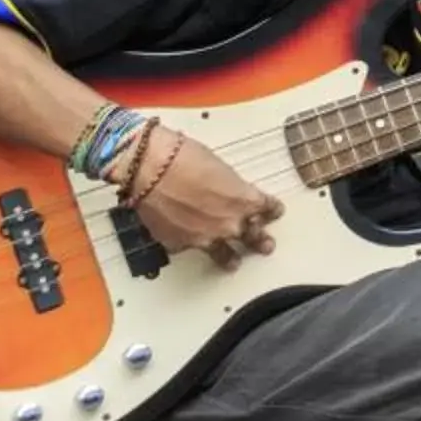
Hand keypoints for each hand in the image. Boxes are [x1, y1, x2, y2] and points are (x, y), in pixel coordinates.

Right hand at [119, 127, 281, 269]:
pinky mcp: (181, 244)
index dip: (269, 209)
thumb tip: (227, 194)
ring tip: (234, 262)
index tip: (271, 211)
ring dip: (231, 257)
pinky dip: (192, 243)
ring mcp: (206, 237)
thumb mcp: (219, 167)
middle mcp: (229, 223)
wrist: (149, 168)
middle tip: (265, 244)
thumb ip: (230, 187)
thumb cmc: (181, 158)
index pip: (267, 208)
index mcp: (245, 200)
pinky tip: (192, 243)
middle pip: (253, 236)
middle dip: (259, 240)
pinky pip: (191, 247)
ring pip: (225, 254)